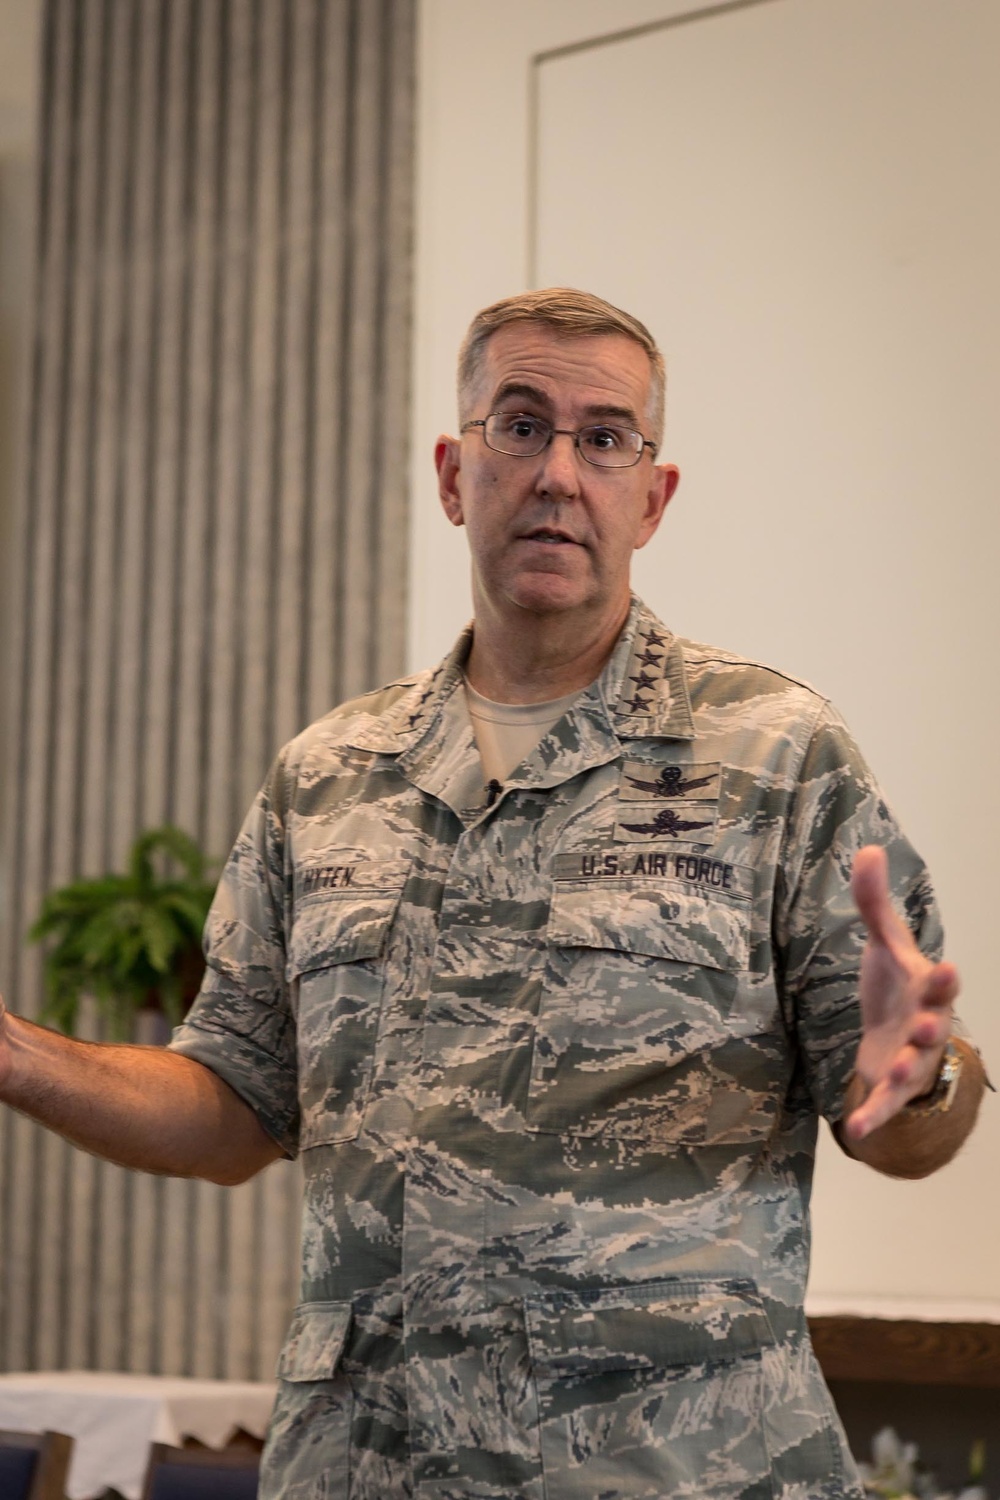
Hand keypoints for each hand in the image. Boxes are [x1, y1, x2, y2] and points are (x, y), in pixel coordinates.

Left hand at [843, 845, 959, 1141]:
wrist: (895, 1036)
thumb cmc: (897, 987)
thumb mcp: (885, 945)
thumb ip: (875, 904)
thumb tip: (867, 848)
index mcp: (927, 991)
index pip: (939, 983)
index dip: (942, 979)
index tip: (944, 967)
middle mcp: (927, 1027)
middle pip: (935, 1028)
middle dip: (932, 1026)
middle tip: (927, 1023)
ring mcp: (912, 1061)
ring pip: (914, 1069)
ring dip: (904, 1071)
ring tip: (890, 1073)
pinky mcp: (892, 1088)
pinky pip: (884, 1105)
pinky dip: (873, 1117)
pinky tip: (857, 1133)